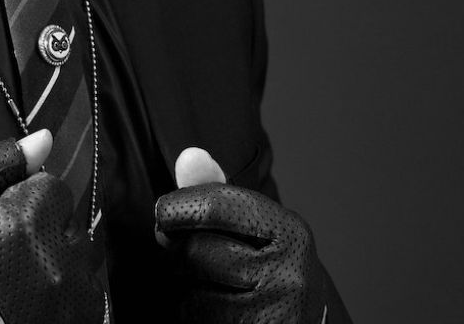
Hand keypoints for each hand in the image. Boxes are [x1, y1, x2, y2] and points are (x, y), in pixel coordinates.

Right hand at [0, 129, 104, 323]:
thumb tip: (41, 139)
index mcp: (25, 221)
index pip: (52, 186)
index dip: (23, 202)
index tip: (1, 224)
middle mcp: (56, 260)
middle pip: (68, 222)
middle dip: (43, 230)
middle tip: (5, 253)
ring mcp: (70, 299)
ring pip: (82, 260)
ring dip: (57, 261)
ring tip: (18, 279)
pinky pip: (88, 297)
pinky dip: (66, 295)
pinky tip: (30, 299)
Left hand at [155, 147, 326, 323]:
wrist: (302, 322)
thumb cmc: (266, 266)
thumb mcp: (252, 226)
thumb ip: (216, 192)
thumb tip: (189, 156)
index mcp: (290, 230)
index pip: (216, 205)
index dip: (178, 206)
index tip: (162, 212)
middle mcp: (289, 273)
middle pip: (197, 251)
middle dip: (181, 252)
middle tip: (188, 254)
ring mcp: (274, 312)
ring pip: (194, 291)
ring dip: (188, 287)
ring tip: (214, 285)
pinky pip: (199, 318)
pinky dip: (196, 314)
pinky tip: (220, 310)